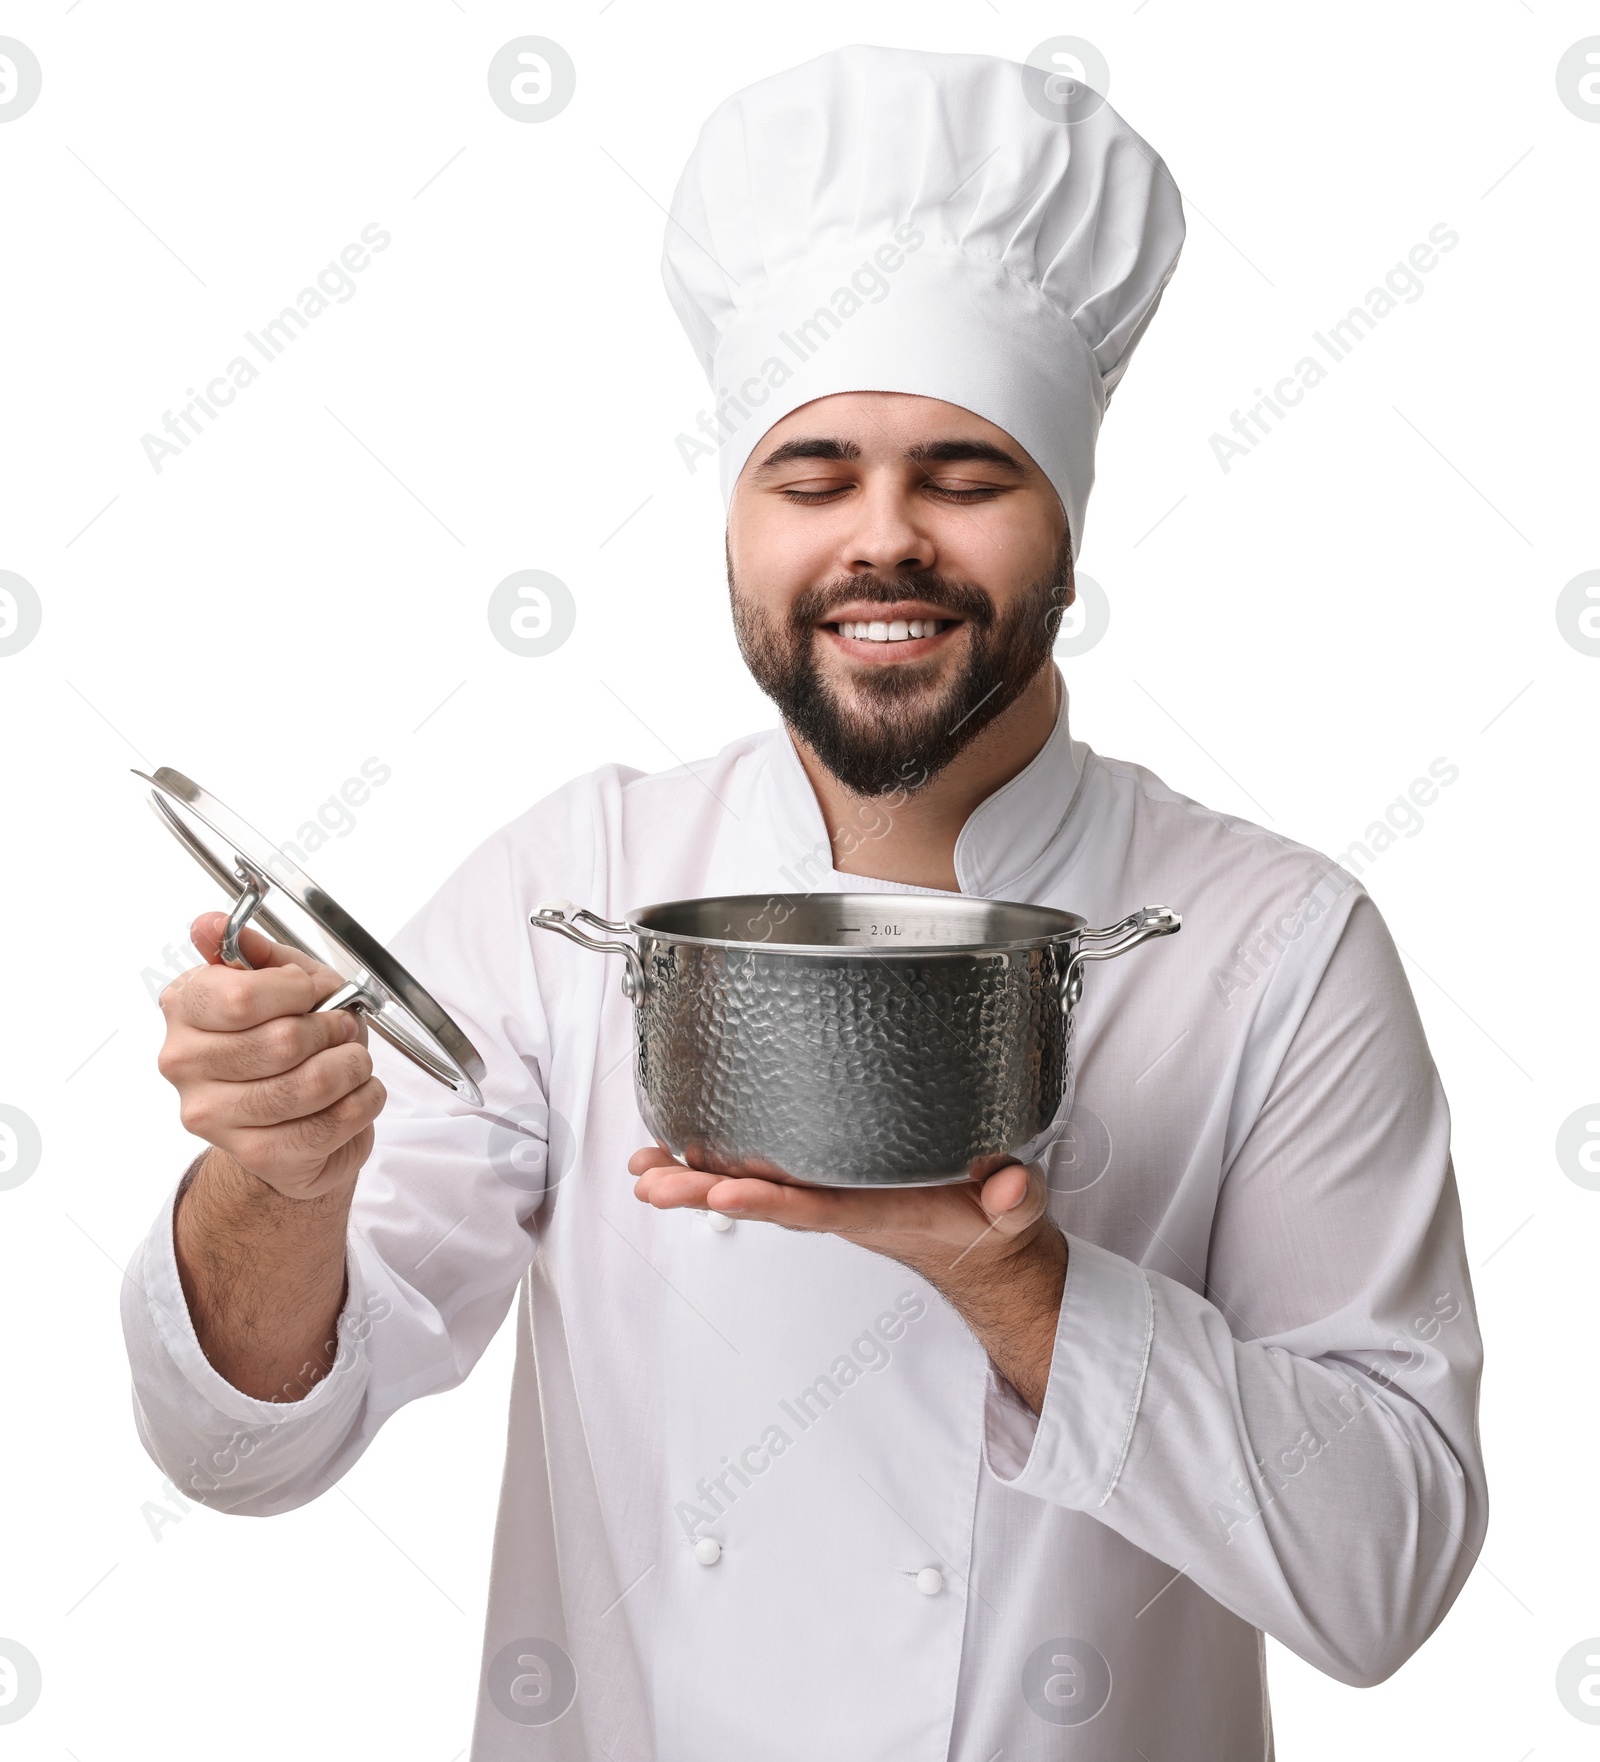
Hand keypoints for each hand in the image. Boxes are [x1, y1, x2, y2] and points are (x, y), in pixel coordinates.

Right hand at [157, 913, 385, 1200]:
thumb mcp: (280, 981)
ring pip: (311, 1085)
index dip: (297, 990)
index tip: (313, 992)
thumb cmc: (287, 1040)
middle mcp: (185, 1064)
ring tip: (352, 1060)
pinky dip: (364, 1100)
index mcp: (184, 1008)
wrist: (290, 1116)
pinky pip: (332, 1123)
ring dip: (353, 1066)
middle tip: (343, 1028)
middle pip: (283, 1042)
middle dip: (333, 1030)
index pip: (240, 997)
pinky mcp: (257, 1155)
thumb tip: (208, 924)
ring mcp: (214, 1115)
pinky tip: (357, 1092)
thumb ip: (254, 951)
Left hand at [628, 1145, 1068, 1411]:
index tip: (724, 1191)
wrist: (983, 1250)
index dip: (771, 1201)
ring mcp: (830, 1197)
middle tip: (652, 1182)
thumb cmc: (993, 1226)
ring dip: (694, 1181)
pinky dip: (714, 1166)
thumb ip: (1015, 1199)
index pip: (819, 1208)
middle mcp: (844, 1206)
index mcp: (883, 1213)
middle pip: (766, 1200)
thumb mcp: (1016, 1213)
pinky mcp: (826, 1184)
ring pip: (754, 1188)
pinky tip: (675, 1154)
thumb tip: (1009, 1191)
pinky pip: (763, 1174)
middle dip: (705, 1192)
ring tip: (642, 1170)